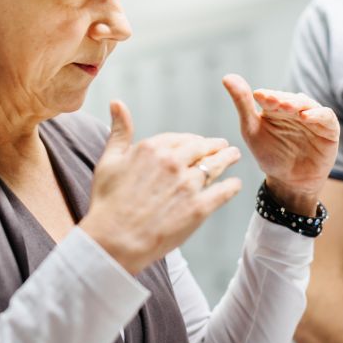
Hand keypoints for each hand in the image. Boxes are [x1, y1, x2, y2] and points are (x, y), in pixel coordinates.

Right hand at [80, 100, 241, 274]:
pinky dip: (231, 186)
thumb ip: (119, 131)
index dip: (191, 140)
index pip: (181, 138)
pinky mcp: (199, 208)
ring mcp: (188, 185)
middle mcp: (173, 162)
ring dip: (227, 159)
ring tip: (234, 156)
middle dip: (215, 146)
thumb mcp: (109, 161)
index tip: (198, 142)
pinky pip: (223, 191)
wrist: (114, 240)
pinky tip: (235, 184)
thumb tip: (116, 102)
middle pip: (202, 148)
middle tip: (224, 146)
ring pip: (215, 165)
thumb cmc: (107, 202)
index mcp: (152, 148)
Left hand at [222, 74, 338, 216]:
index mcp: (276, 107)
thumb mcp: (251, 130)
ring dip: (297, 104)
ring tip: (287, 107)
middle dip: (281, 99)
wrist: (289, 181)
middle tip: (272, 101)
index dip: (266, 96)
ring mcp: (313, 117)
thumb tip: (227, 77)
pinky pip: (326, 116)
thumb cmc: (270, 154)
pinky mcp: (329, 128)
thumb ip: (242, 104)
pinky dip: (317, 114)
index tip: (257, 96)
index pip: (272, 96)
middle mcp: (295, 109)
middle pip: (289, 99)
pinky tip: (306, 116)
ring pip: (307, 104)